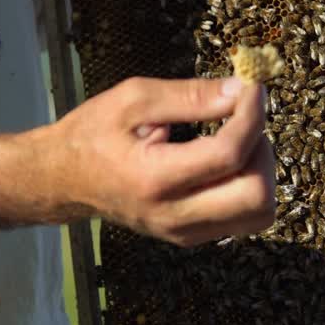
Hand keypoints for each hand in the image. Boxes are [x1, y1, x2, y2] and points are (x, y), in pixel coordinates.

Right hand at [0, 76, 275, 246]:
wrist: (61, 180)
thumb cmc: (91, 134)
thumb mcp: (134, 99)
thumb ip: (190, 96)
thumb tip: (240, 91)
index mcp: (155, 178)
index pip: (230, 153)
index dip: (252, 115)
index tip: (252, 88)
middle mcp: (174, 215)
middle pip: (258, 196)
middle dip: (263, 150)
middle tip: (244, 119)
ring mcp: (184, 232)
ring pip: (259, 214)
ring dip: (262, 172)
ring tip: (237, 139)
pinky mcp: (190, 236)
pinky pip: (243, 219)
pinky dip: (249, 185)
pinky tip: (226, 159)